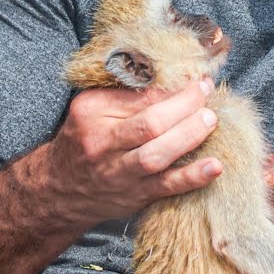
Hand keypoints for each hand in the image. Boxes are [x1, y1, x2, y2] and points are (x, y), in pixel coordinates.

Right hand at [47, 76, 222, 224]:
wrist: (59, 189)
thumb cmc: (85, 140)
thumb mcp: (93, 109)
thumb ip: (128, 95)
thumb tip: (175, 82)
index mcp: (91, 114)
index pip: (137, 96)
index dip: (172, 87)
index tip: (196, 78)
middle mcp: (103, 145)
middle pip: (148, 125)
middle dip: (184, 106)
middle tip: (206, 92)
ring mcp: (119, 174)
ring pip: (156, 156)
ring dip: (189, 137)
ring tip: (210, 120)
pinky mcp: (136, 196)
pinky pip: (166, 187)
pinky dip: (192, 177)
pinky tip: (214, 167)